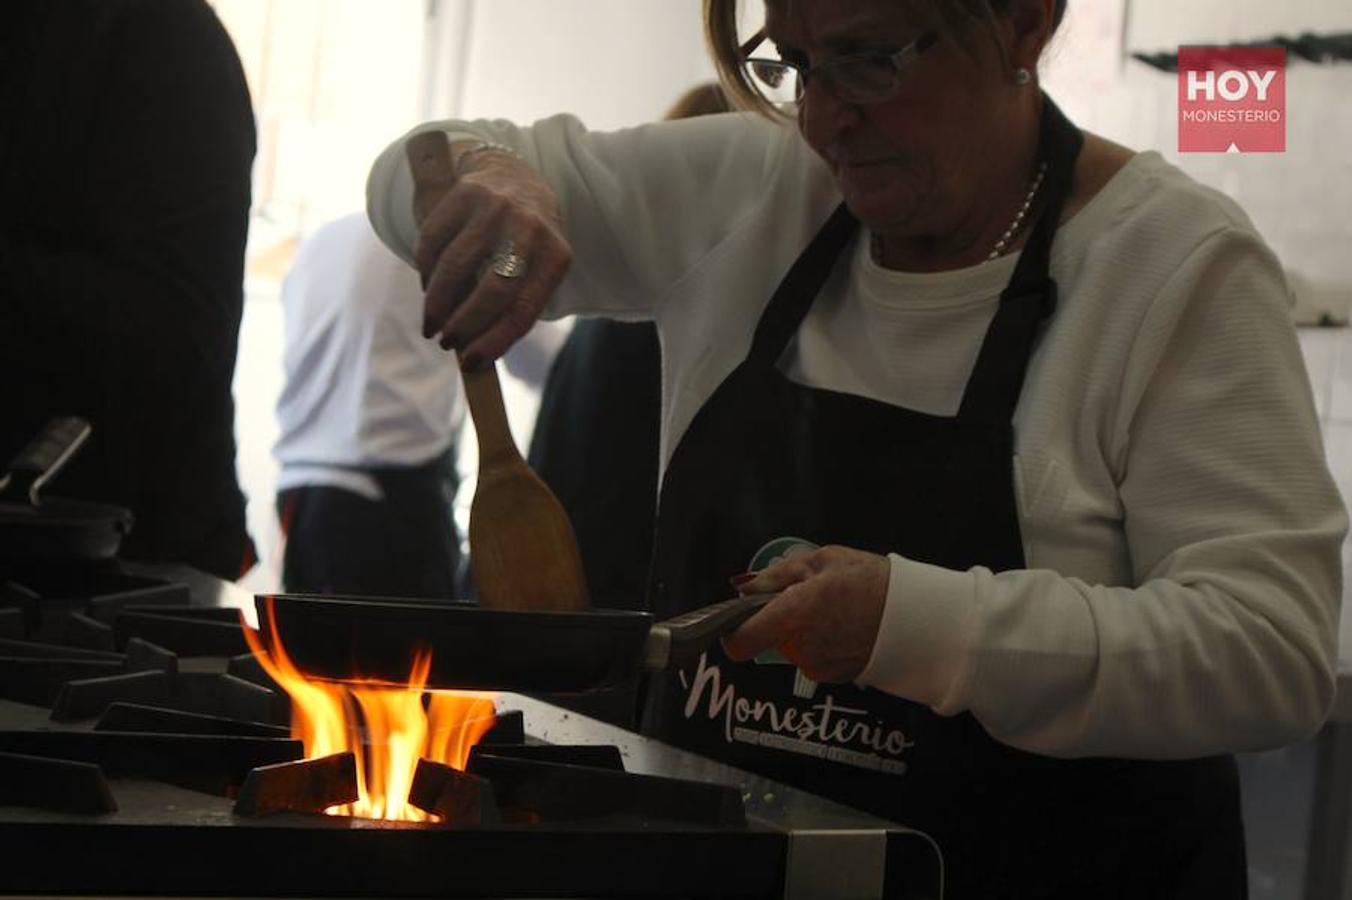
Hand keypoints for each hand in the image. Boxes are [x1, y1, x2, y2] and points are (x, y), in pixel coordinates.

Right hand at [412, 143, 571, 368]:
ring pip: (455, 267)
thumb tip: (476, 351)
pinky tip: (428, 288)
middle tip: (446, 343)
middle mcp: (530, 228)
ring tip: (431, 325)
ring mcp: (496, 208)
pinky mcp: (464, 193)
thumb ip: (515, 303)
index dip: (494, 342)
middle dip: (464, 324)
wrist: (513, 174)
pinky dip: (425, 271)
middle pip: (493, 291)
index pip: (524, 311)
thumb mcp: (537, 266)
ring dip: (437, 304)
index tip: (470, 362)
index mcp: (556, 255)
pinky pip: (433, 241)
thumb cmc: (527, 239)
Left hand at [723, 545, 888, 682]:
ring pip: (792, 649)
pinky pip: (813, 659)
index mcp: (793, 614)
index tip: (740, 620)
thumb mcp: (824, 560)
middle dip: (781, 620)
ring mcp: (817, 666)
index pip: (741, 642)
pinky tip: (845, 628)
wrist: (918, 617)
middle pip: (770, 639)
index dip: (733, 632)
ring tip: (834, 611)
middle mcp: (800, 647)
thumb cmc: (871, 581)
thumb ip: (776, 576)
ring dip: (803, 632)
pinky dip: (822, 645)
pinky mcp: (834, 677)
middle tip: (810, 598)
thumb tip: (744, 587)